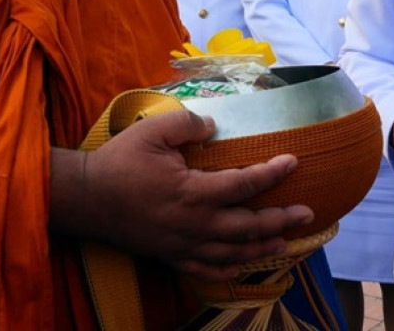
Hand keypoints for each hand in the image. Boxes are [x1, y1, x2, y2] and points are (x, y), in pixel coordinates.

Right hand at [63, 109, 313, 280]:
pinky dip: (230, 269)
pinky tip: (243, 264)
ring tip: (285, 240)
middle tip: (307, 212)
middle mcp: (194, 224)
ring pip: (233, 252)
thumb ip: (187, 123)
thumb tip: (214, 127)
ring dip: (262, 247)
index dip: (273, 173)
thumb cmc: (120, 161)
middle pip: (248, 226)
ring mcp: (183, 245)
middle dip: (281, 219)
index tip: (293, 162)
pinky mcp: (171, 256)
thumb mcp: (152, 130)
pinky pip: (207, 270)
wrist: (86, 198)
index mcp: (192, 192)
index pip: (244, 184)